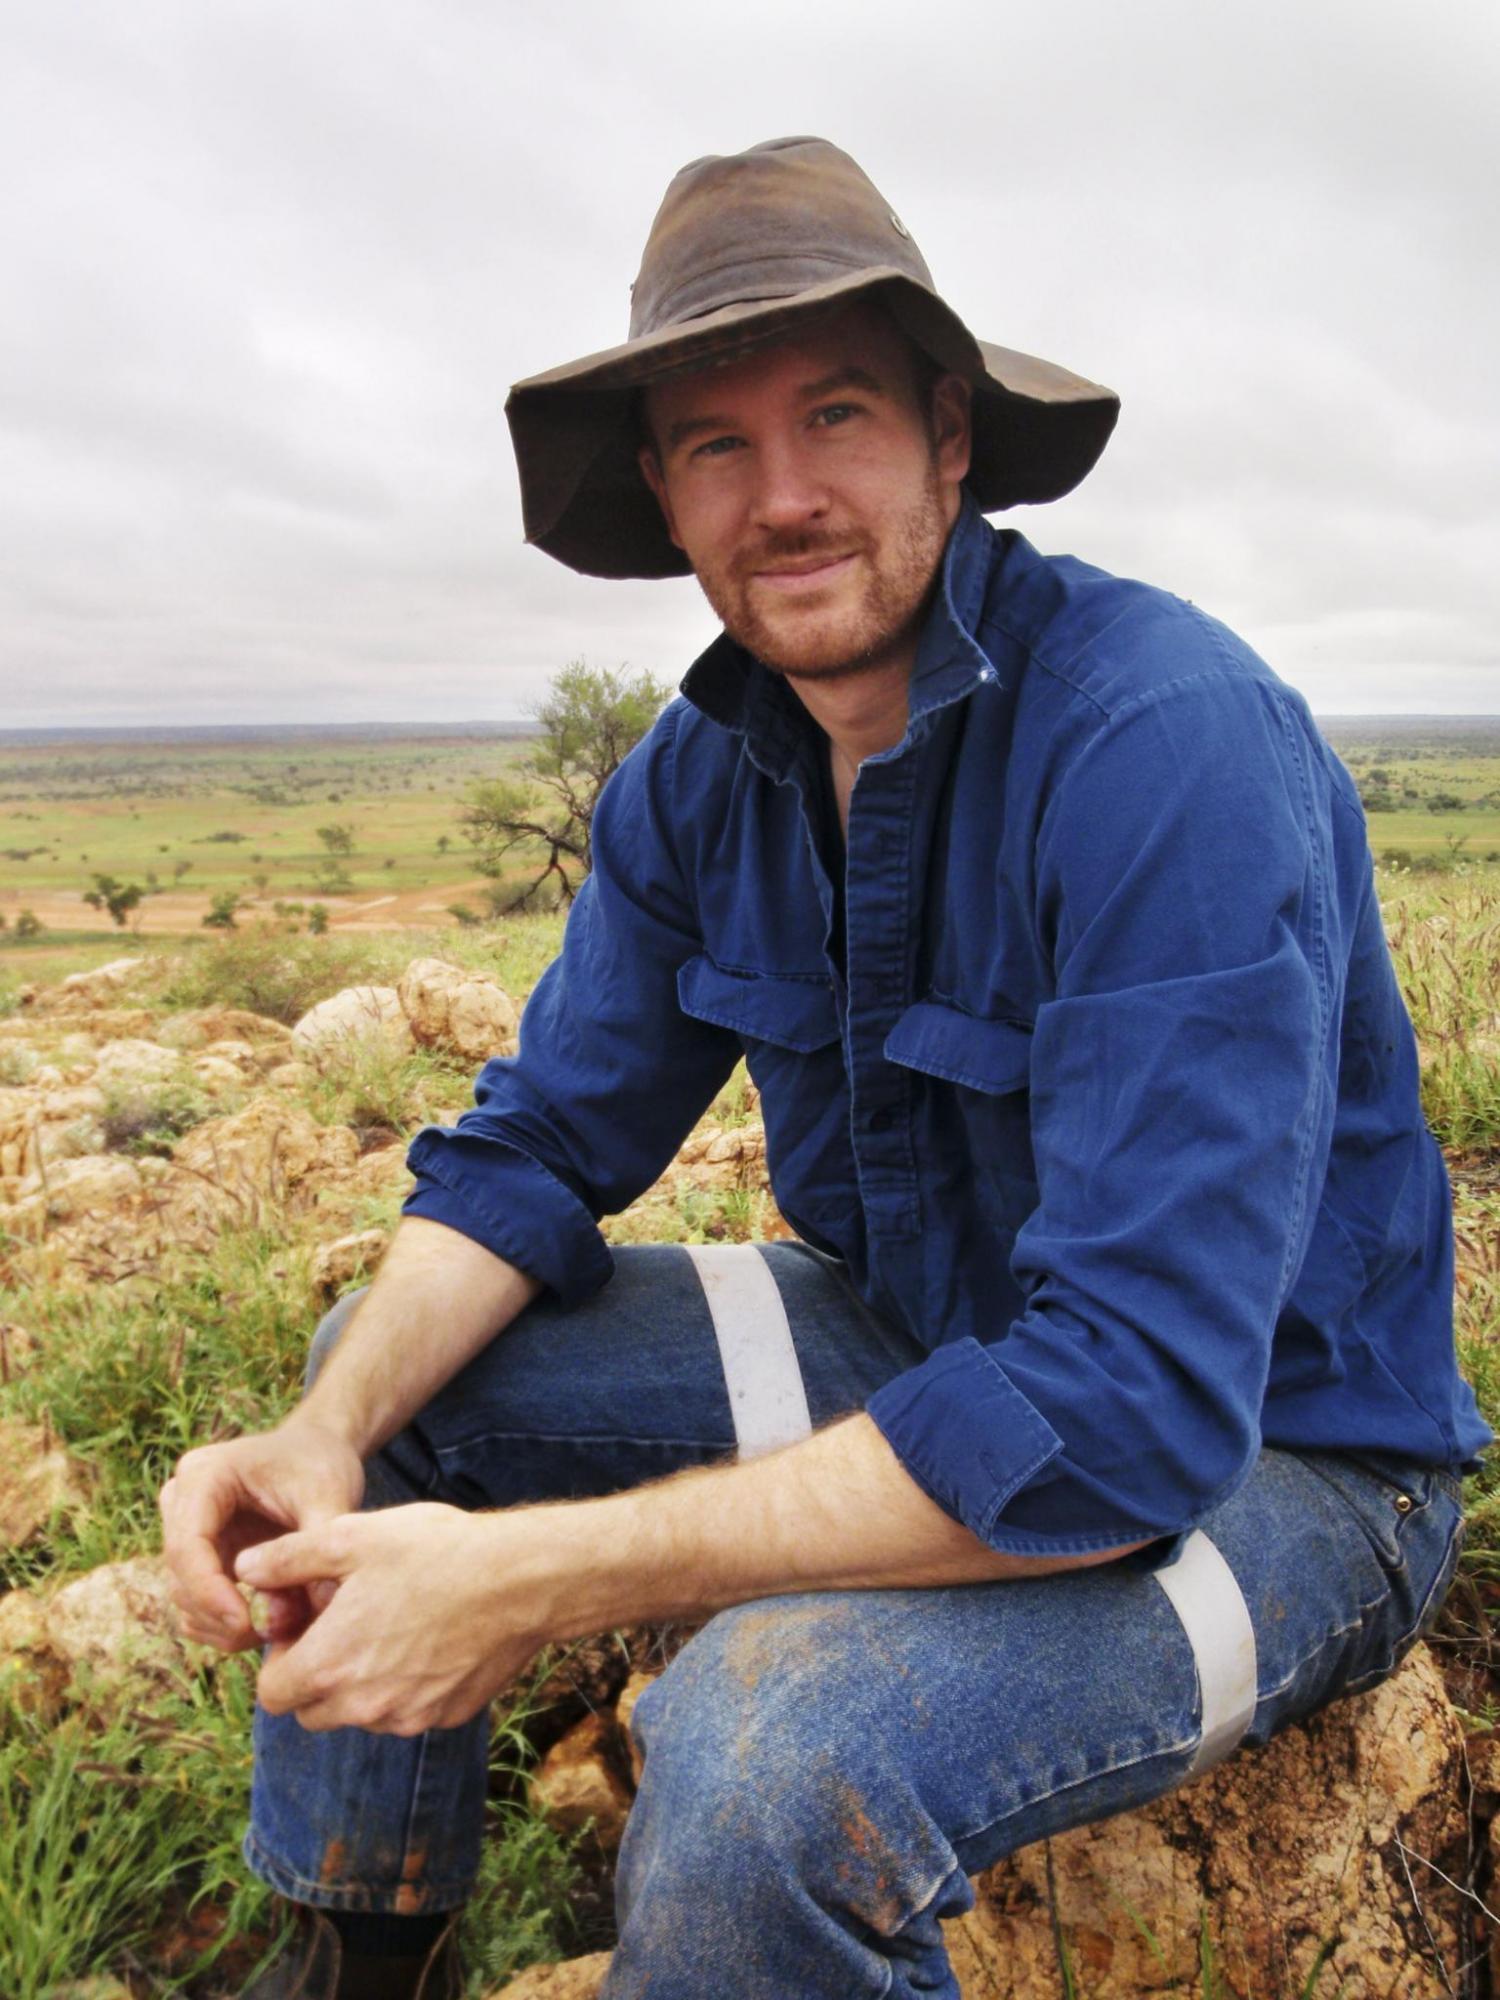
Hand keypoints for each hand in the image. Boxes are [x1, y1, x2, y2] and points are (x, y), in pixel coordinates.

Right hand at [159, 1414, 364, 1651]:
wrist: (317, 1451)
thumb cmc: (320, 1464)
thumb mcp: (329, 1496)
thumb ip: (321, 1548)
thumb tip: (317, 1608)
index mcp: (203, 1476)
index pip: (186, 1546)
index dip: (208, 1593)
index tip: (245, 1624)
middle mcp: (181, 1503)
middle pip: (181, 1579)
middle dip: (223, 1616)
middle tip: (275, 1632)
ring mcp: (185, 1533)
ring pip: (186, 1601)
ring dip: (227, 1626)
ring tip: (286, 1623)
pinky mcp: (199, 1559)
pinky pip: (198, 1607)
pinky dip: (229, 1625)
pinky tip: (273, 1622)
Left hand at [235, 1504, 540, 1733]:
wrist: (521, 1579)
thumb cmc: (435, 1551)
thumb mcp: (351, 1538)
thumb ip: (287, 1558)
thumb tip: (244, 1569)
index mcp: (329, 1665)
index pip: (271, 1695)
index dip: (281, 1660)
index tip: (307, 1626)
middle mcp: (363, 1705)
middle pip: (311, 1713)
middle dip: (315, 1677)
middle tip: (345, 1626)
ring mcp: (408, 1716)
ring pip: (360, 1714)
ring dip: (360, 1684)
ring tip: (391, 1625)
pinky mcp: (447, 1716)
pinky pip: (407, 1712)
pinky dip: (405, 1686)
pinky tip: (430, 1638)